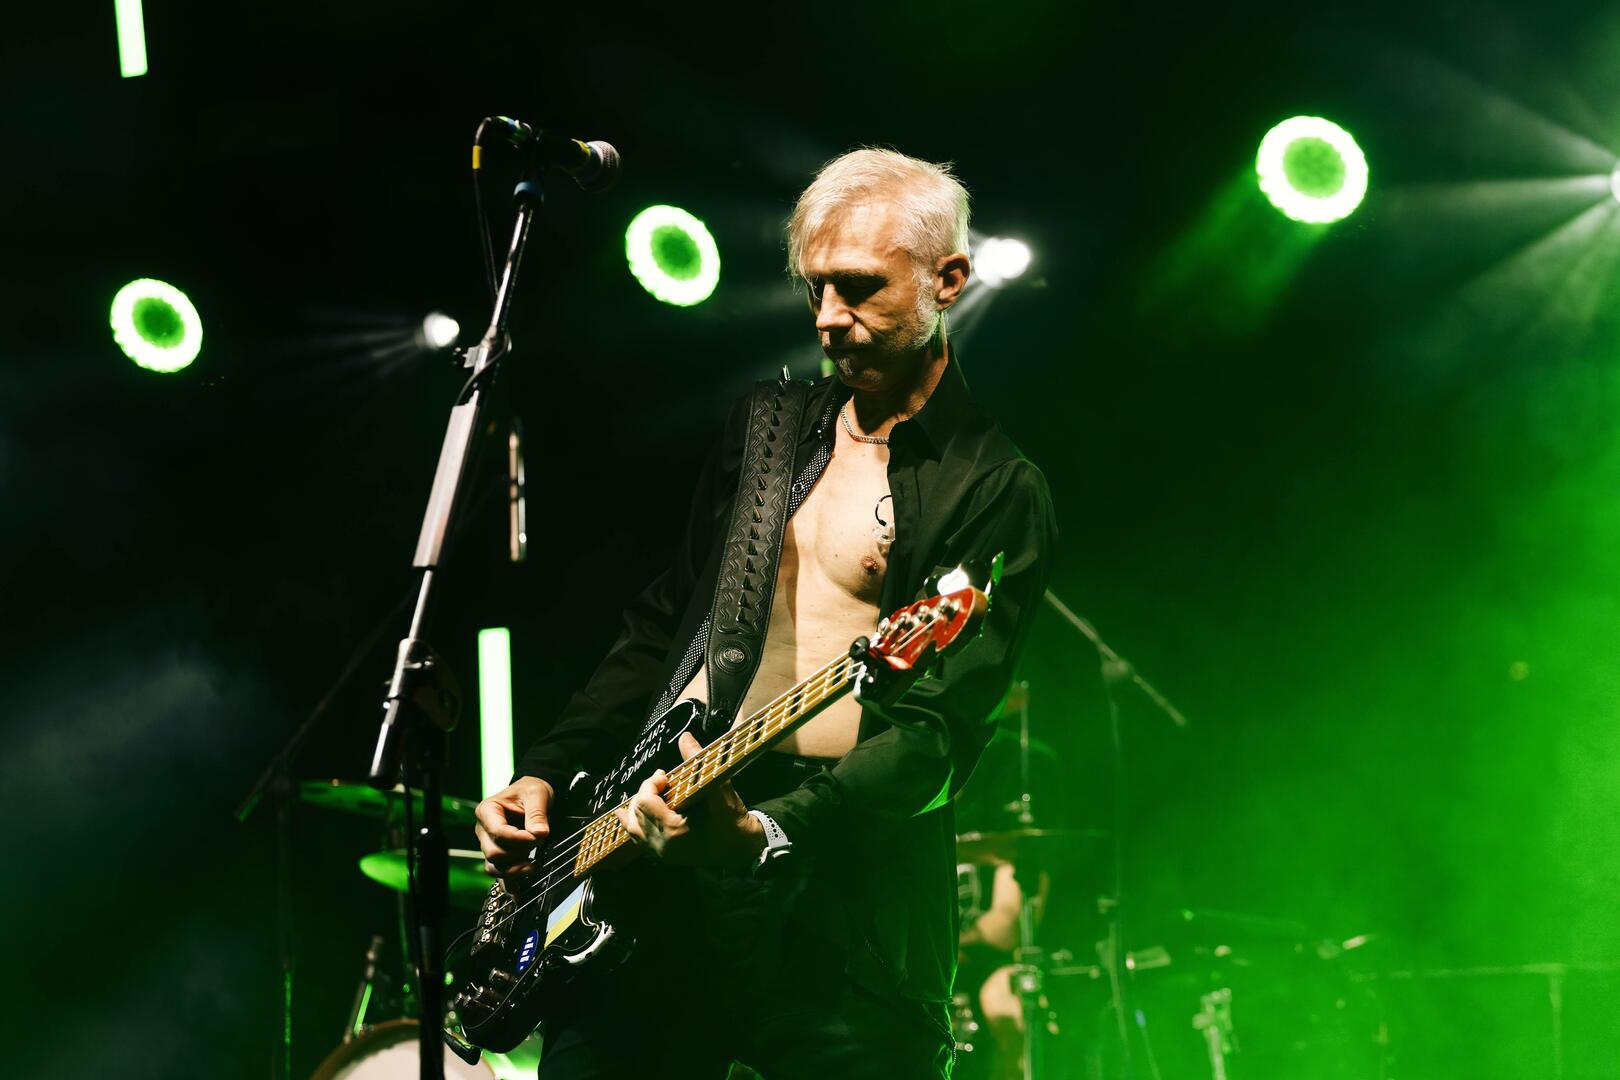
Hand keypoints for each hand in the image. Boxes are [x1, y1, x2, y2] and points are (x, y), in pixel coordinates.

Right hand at [475, 776, 553, 878]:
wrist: (531, 795)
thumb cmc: (531, 791)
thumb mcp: (537, 794)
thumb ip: (537, 814)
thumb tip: (539, 834)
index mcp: (487, 811)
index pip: (497, 832)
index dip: (518, 839)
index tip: (536, 838)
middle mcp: (483, 830)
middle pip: (494, 853)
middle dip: (518, 853)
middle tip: (538, 845)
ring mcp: (488, 844)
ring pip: (494, 866)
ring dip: (515, 869)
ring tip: (533, 866)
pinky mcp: (498, 856)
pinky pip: (499, 874)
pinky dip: (509, 885)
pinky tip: (519, 894)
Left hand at [618, 731, 764, 867]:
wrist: (741, 847)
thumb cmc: (732, 820)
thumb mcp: (719, 789)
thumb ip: (698, 763)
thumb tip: (685, 737)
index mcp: (674, 830)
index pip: (644, 802)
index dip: (650, 783)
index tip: (665, 775)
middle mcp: (663, 844)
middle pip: (636, 812)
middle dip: (645, 792)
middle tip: (662, 782)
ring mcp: (661, 853)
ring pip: (632, 828)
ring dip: (636, 808)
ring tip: (648, 793)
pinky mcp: (664, 856)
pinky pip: (639, 840)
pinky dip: (635, 824)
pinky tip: (632, 814)